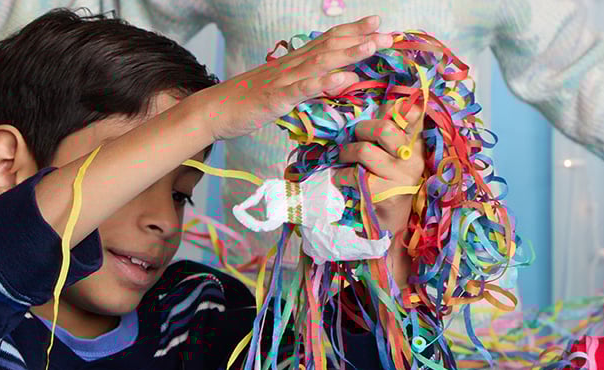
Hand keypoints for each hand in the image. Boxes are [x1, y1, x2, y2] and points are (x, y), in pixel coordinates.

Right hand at [197, 17, 391, 141]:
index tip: (378, 25)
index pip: (328, 41)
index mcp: (295, 62)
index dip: (353, 32)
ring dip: (349, 53)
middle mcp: (292, 65)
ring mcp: (284, 79)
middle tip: (389, 33)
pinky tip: (345, 78)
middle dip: (361, 38)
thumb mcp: (284, 90)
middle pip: (330, 46)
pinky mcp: (276, 98)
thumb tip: (340, 79)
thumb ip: (310, 83)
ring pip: (321, 62)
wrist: (214, 110)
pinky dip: (326, 82)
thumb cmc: (249, 101)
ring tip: (373, 46)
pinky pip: (304, 88)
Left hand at [334, 102, 424, 288]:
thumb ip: (397, 132)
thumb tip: (394, 97)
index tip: (393, 96)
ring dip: (347, 153)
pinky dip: (341, 176)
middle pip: (384, 128)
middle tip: (353, 136)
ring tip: (344, 159)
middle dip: (361, 129)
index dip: (401, 102)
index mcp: (417, 146)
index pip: (414, 114)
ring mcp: (399, 178)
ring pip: (364, 150)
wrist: (392, 229)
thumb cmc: (390, 188)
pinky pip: (352, 175)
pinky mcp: (383, 194)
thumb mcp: (398, 159)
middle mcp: (413, 160)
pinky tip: (342, 181)